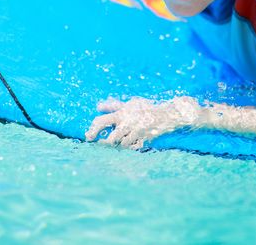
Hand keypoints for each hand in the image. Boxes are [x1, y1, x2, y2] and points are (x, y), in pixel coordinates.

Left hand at [85, 96, 202, 149]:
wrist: (167, 115)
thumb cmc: (146, 109)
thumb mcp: (130, 105)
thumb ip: (114, 106)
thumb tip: (98, 106)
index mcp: (122, 114)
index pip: (102, 121)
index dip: (93, 129)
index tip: (88, 136)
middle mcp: (128, 124)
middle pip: (111, 139)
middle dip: (104, 144)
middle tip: (101, 146)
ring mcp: (137, 133)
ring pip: (121, 146)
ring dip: (117, 147)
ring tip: (116, 146)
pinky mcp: (145, 141)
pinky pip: (133, 149)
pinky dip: (129, 149)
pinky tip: (129, 147)